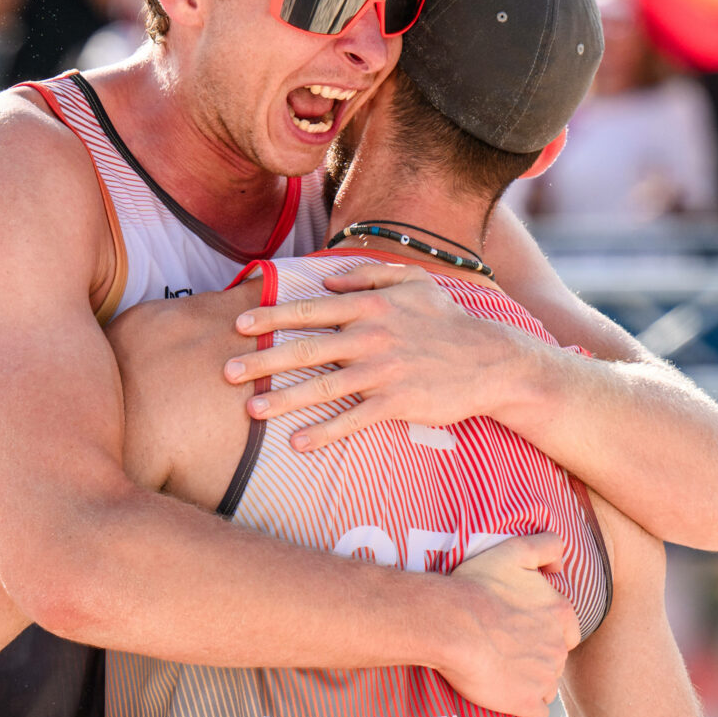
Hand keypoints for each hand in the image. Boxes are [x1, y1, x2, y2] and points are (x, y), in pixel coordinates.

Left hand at [226, 264, 540, 450]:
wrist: (491, 360)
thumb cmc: (447, 321)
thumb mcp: (413, 283)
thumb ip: (369, 274)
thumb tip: (328, 276)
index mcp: (370, 306)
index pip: (310, 310)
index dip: (272, 317)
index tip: (239, 325)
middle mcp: (371, 336)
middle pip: (306, 349)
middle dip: (263, 360)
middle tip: (227, 371)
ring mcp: (383, 371)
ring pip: (323, 387)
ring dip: (285, 399)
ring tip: (252, 410)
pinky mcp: (398, 402)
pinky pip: (353, 419)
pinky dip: (325, 432)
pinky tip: (298, 442)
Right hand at [443, 533, 581, 716]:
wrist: (450, 624)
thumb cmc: (476, 586)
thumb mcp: (512, 551)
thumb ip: (545, 545)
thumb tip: (562, 558)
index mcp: (561, 613)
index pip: (568, 632)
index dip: (545, 633)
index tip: (520, 632)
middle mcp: (559, 648)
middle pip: (555, 660)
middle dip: (535, 659)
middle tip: (504, 652)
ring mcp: (545, 678)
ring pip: (546, 688)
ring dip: (528, 684)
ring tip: (499, 674)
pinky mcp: (526, 703)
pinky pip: (535, 714)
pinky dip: (522, 709)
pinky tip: (501, 697)